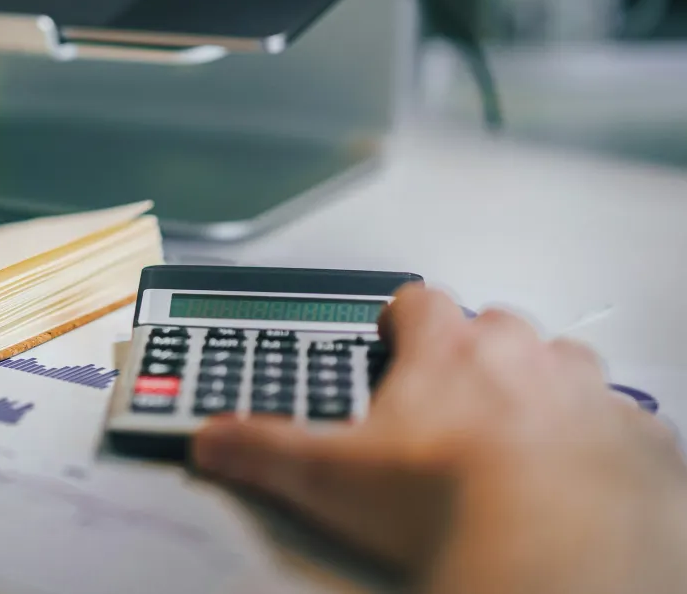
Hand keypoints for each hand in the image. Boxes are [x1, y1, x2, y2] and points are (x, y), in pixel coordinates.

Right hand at [190, 285, 686, 592]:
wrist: (556, 549)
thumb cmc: (449, 501)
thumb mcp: (330, 477)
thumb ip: (263, 448)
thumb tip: (210, 439)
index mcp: (448, 351)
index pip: (418, 301)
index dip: (403, 319)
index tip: (393, 340)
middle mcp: (522, 356)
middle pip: (496, 327)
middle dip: (476, 354)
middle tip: (451, 404)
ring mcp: (587, 394)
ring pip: (566, 364)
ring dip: (545, 387)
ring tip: (518, 436)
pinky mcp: (639, 441)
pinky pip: (623, 422)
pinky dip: (602, 440)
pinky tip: (577, 475)